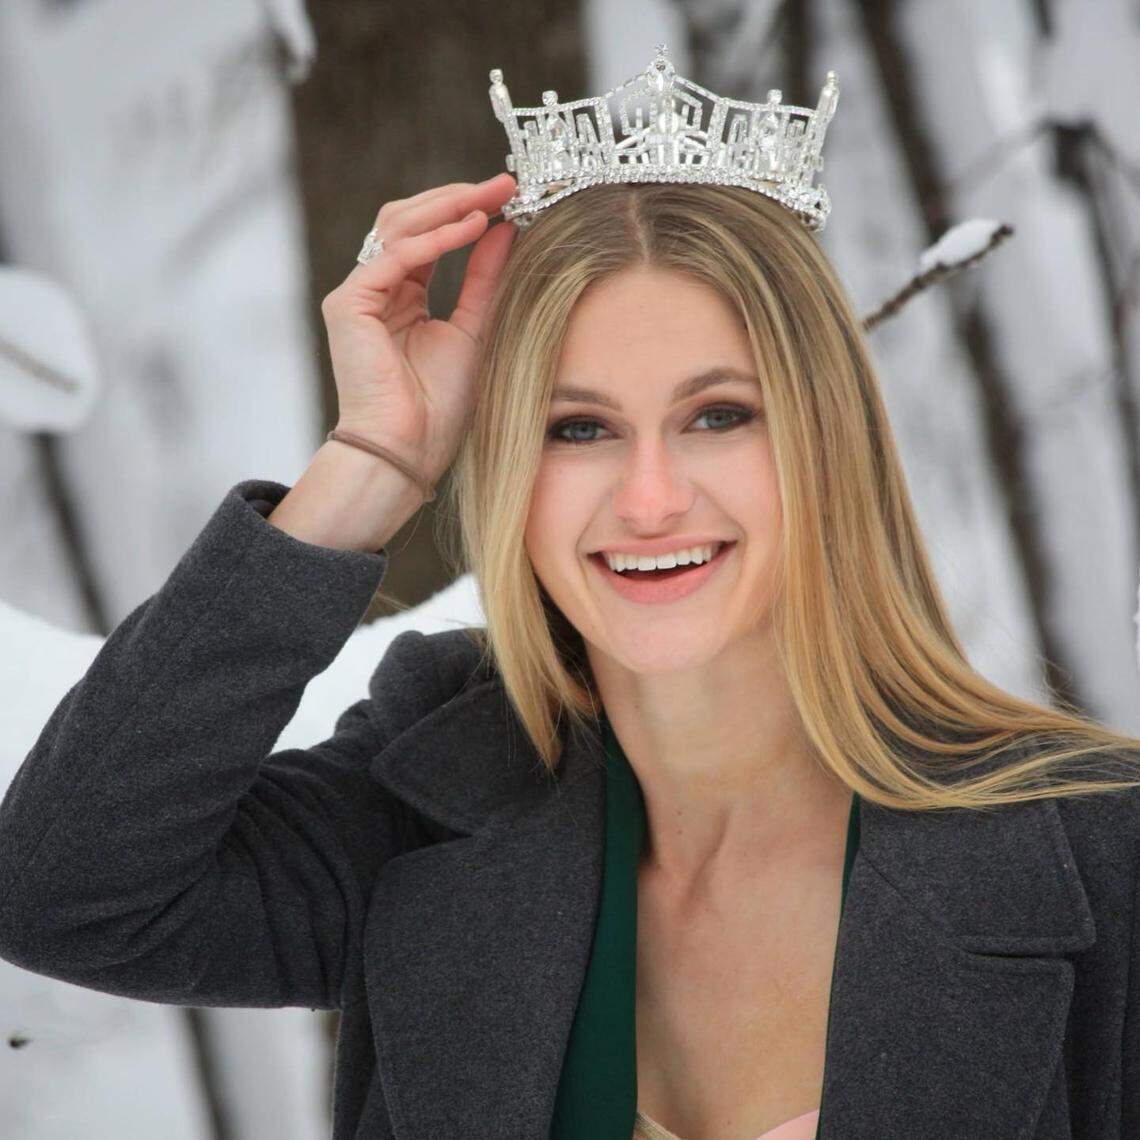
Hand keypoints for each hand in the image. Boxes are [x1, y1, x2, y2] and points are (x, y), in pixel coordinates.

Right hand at [320, 173, 518, 483]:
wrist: (409, 450)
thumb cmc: (440, 407)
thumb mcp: (476, 329)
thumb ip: (486, 279)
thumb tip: (509, 229)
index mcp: (403, 295)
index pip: (430, 234)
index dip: (467, 209)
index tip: (512, 195)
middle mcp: (377, 288)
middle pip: (411, 220)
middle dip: (459, 197)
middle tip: (506, 183)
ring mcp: (359, 294)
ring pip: (399, 227)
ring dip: (448, 207)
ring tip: (492, 197)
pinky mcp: (349, 304)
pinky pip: (393, 258)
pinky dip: (434, 241)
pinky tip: (472, 228)